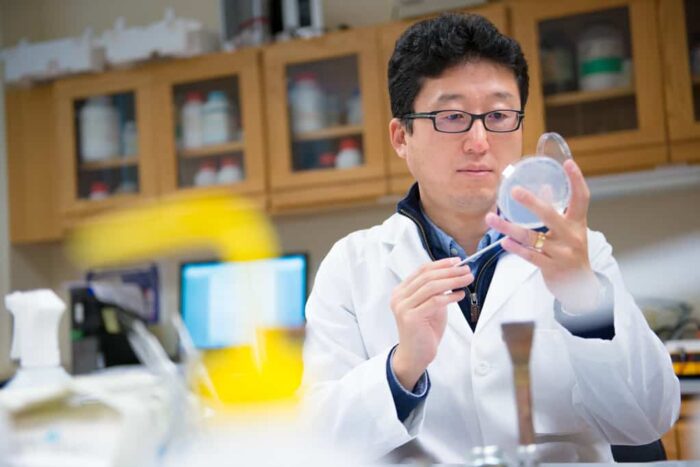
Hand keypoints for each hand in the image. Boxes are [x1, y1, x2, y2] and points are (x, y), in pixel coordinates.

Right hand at [390, 257, 472, 388]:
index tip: (457, 261)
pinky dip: (450, 296)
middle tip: (466, 270)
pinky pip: (434, 301)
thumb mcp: (431, 305)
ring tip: (467, 279)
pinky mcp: (410, 317)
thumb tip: (455, 272)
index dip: (440, 264)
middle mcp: (399, 297)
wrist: (416, 355)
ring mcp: (403, 307)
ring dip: (452, 281)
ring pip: (431, 287)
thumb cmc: (424, 330)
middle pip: (427, 276)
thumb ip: (437, 290)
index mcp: (401, 291)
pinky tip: (460, 295)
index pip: (422, 270)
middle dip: (449, 271)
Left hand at [485, 159, 600, 311]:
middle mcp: (572, 236)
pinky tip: (503, 241)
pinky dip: (516, 248)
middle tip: (514, 190)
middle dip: (531, 202)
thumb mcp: (570, 230)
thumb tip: (543, 186)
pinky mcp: (552, 267)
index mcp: (578, 223)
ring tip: (491, 218)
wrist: (581, 286)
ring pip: (532, 237)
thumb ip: (558, 210)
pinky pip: (530, 256)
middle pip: (550, 215)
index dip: (576, 180)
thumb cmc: (571, 252)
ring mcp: (562, 253)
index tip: (567, 163)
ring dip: (508, 228)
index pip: (581, 198)